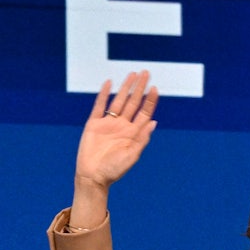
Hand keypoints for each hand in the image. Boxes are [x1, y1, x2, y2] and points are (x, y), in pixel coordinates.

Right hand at [76, 71, 158, 191]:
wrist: (93, 177)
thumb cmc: (114, 170)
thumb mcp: (132, 155)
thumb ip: (142, 139)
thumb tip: (154, 122)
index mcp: (134, 133)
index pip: (144, 112)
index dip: (150, 100)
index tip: (155, 88)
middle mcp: (122, 125)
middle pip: (133, 102)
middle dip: (140, 88)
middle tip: (146, 73)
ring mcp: (108, 123)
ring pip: (119, 101)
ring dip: (125, 88)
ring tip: (132, 75)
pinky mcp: (94, 124)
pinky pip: (99, 106)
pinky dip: (104, 95)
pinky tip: (109, 84)